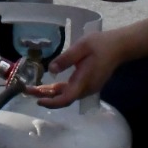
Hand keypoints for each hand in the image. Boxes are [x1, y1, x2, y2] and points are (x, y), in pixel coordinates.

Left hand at [27, 24, 147, 109]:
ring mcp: (88, 88)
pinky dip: (58, 90)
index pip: (66, 99)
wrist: (119, 46)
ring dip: (50, 93)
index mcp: (84, 81)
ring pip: (66, 95)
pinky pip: (71, 90)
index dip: (51, 102)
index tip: (37, 100)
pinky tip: (49, 86)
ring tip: (34, 89)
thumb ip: (65, 59)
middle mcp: (86, 89)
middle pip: (63, 98)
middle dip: (45, 96)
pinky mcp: (88, 84)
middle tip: (27, 90)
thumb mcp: (81, 47)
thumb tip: (50, 71)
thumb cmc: (101, 45)